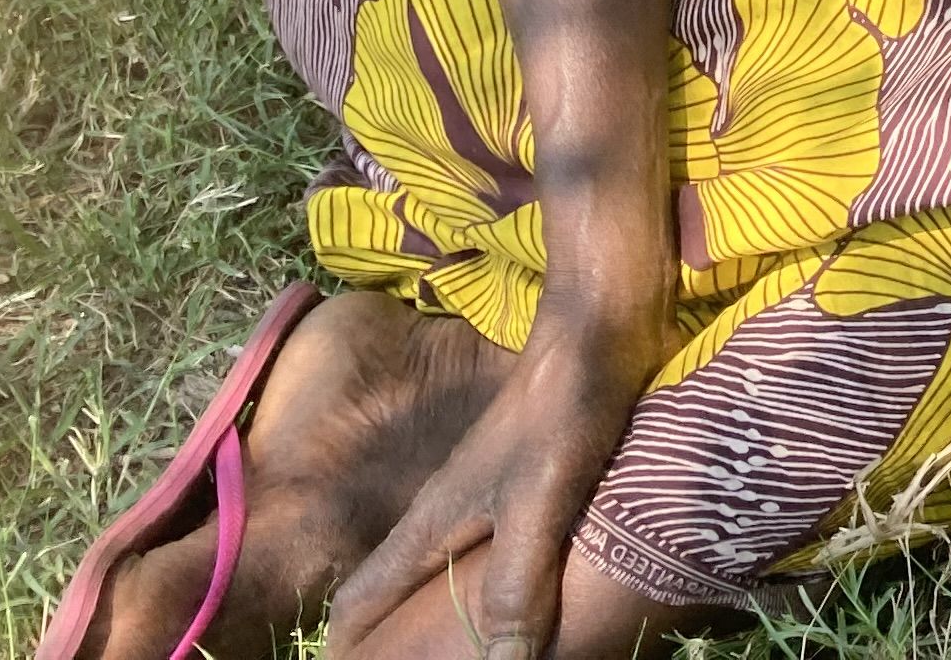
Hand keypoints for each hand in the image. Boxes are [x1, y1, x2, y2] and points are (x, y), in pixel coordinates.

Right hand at [325, 312, 659, 659]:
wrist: (603, 324)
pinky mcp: (530, 481)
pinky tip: (538, 604)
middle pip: (399, 594)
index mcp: (430, 523)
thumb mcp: (540, 500)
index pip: (359, 601)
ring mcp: (487, 497)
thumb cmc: (564, 409)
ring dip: (454, 617)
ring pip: (449, 574)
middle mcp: (447, 515)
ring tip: (485, 652)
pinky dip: (501, 588)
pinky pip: (496, 551)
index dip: (347, 650)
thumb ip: (516, 582)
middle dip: (398, 642)